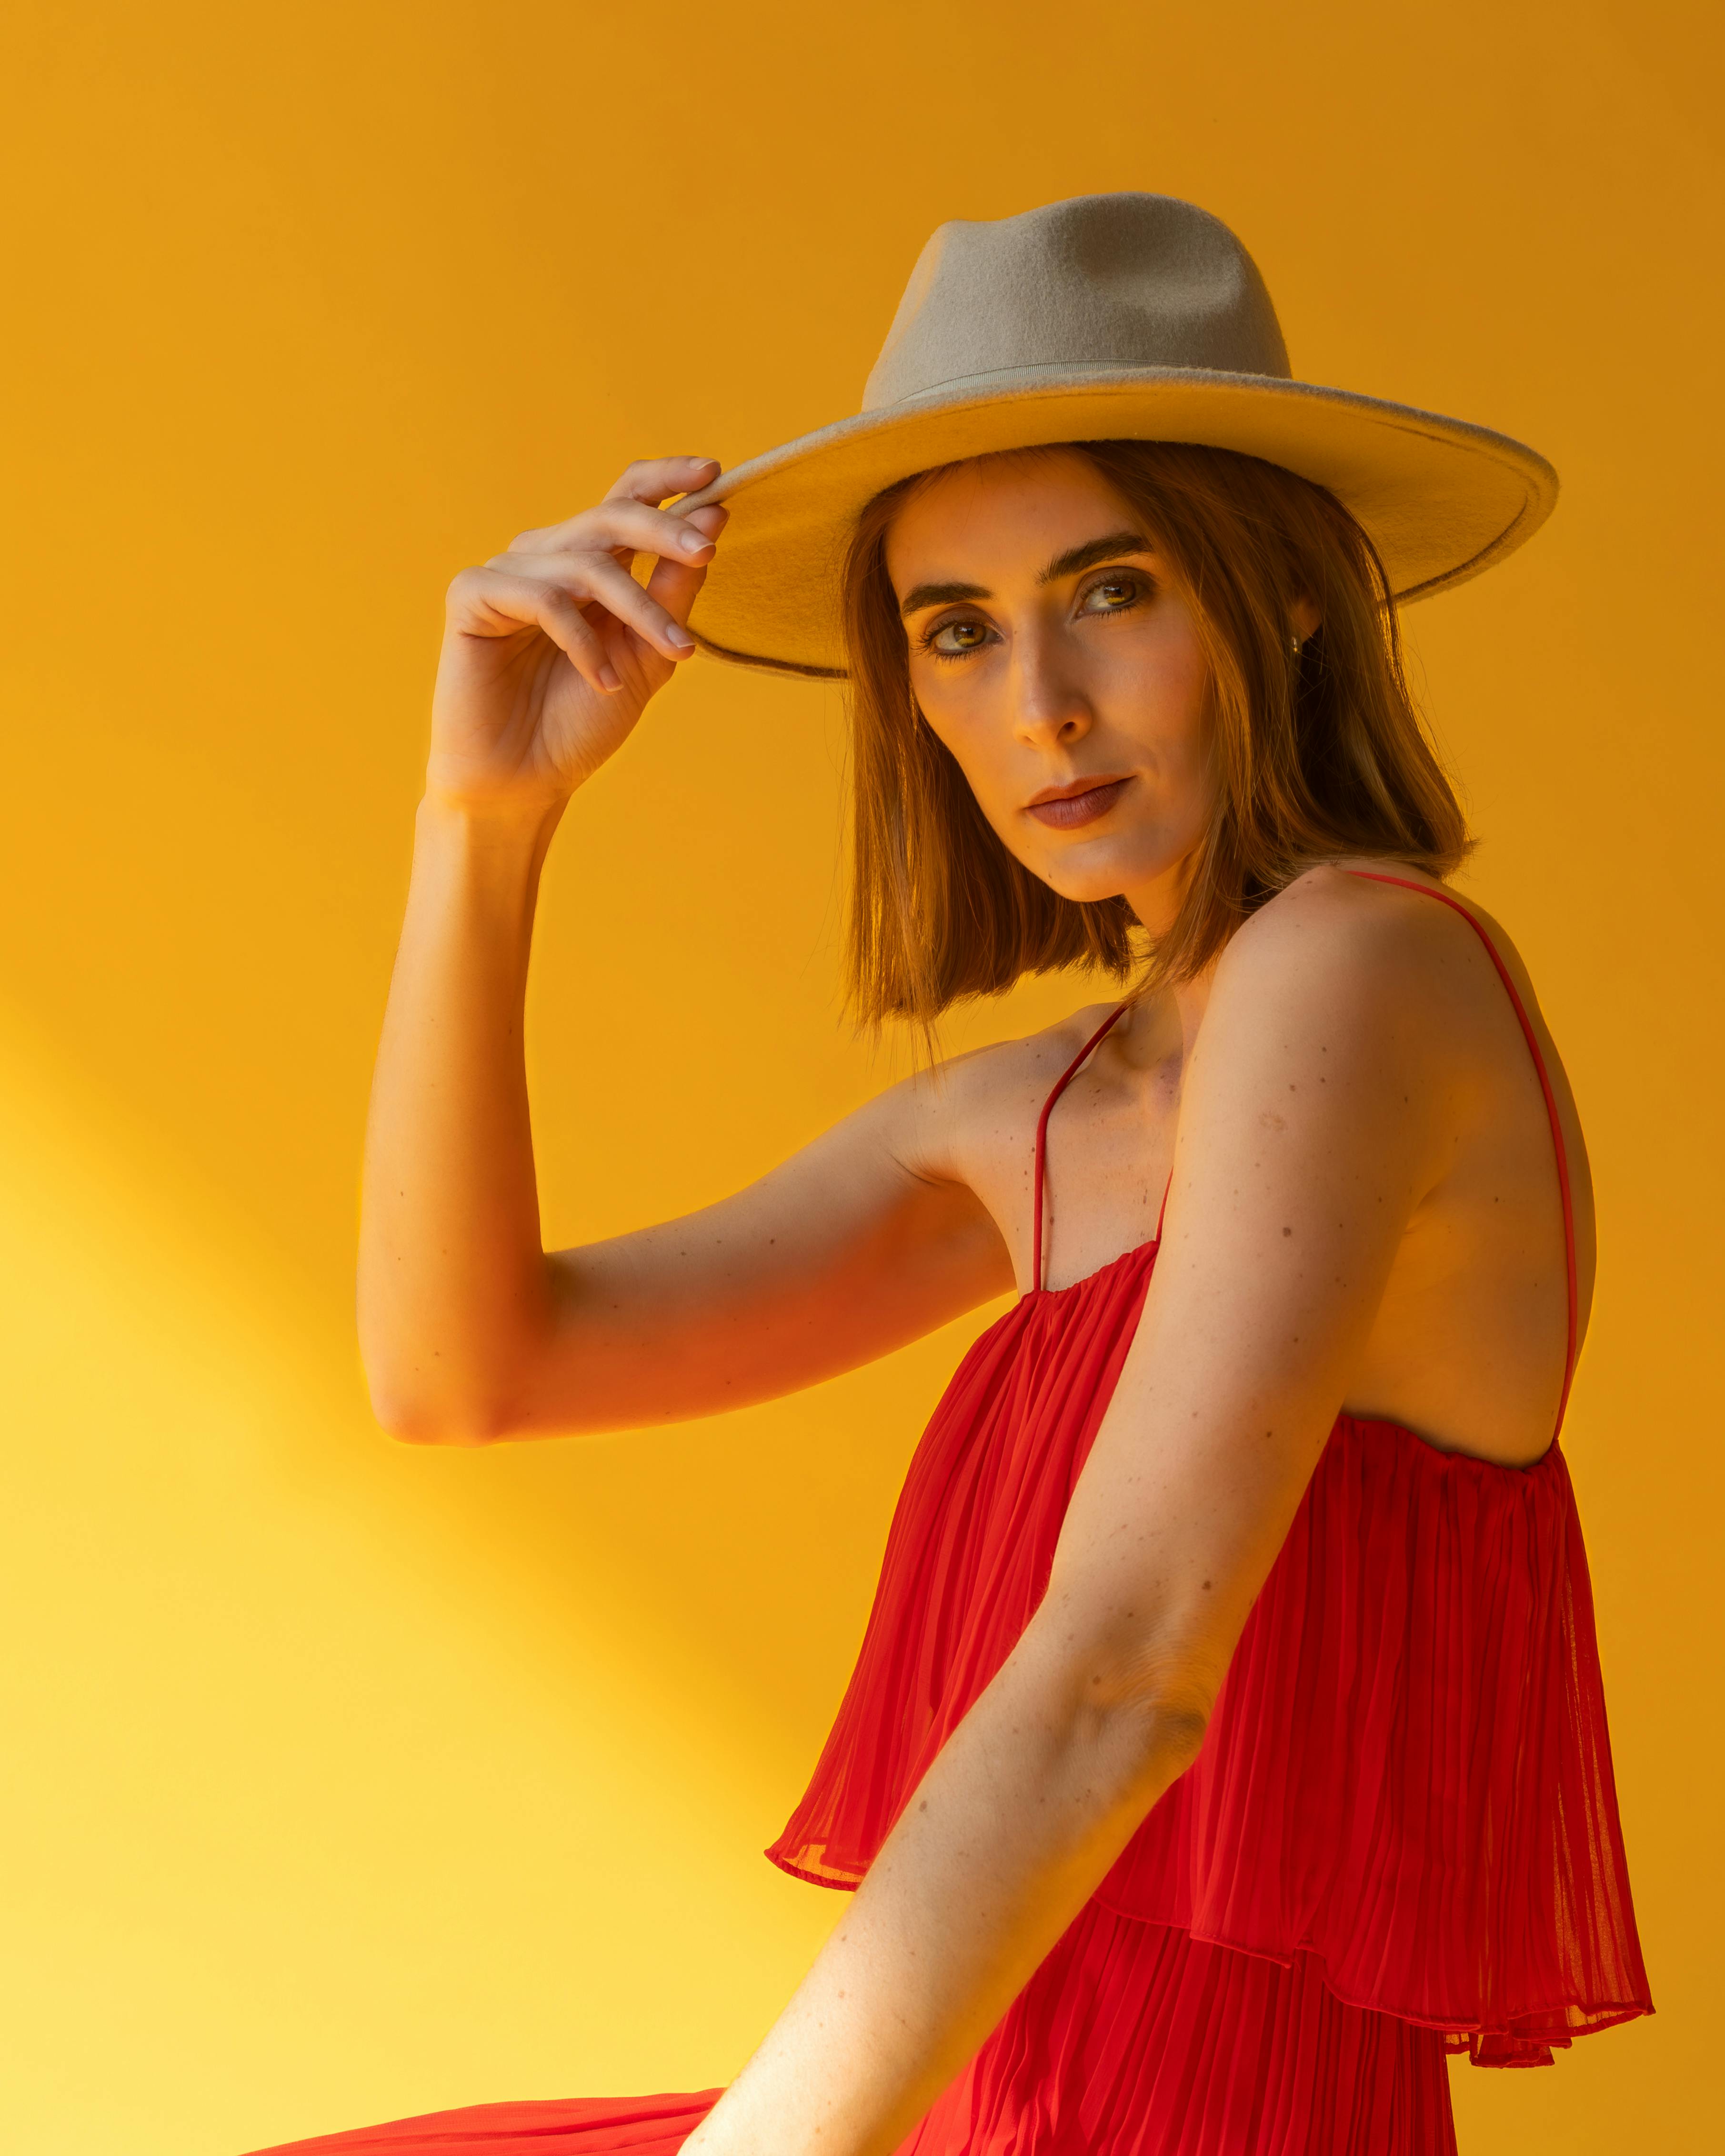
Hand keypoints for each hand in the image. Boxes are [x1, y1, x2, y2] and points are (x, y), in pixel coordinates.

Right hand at [426, 455, 727, 812]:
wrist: (524, 781)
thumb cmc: (580, 722)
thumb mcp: (648, 654)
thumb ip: (675, 589)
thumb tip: (714, 516)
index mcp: (586, 564)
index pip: (624, 498)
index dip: (665, 480)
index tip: (715, 473)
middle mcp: (545, 558)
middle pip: (610, 516)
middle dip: (664, 530)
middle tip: (706, 551)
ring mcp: (506, 573)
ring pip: (585, 563)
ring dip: (639, 609)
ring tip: (672, 655)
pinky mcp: (472, 596)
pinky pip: (541, 598)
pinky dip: (582, 641)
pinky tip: (603, 682)